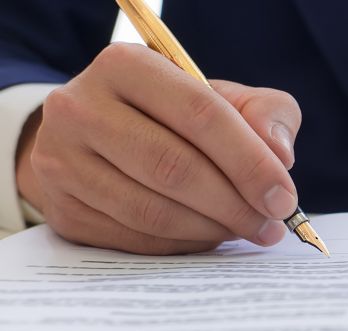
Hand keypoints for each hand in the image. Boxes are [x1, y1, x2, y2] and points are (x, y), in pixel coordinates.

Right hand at [15, 43, 301, 254]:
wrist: (101, 136)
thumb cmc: (176, 116)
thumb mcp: (224, 98)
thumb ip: (265, 114)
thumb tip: (280, 155)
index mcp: (126, 66)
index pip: (201, 114)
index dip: (250, 162)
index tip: (284, 198)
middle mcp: (80, 108)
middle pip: (173, 167)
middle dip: (234, 204)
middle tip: (270, 226)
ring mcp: (62, 161)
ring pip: (151, 211)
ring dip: (211, 229)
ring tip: (246, 231)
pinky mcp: (62, 209)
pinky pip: (134, 239)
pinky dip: (182, 245)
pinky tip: (209, 237)